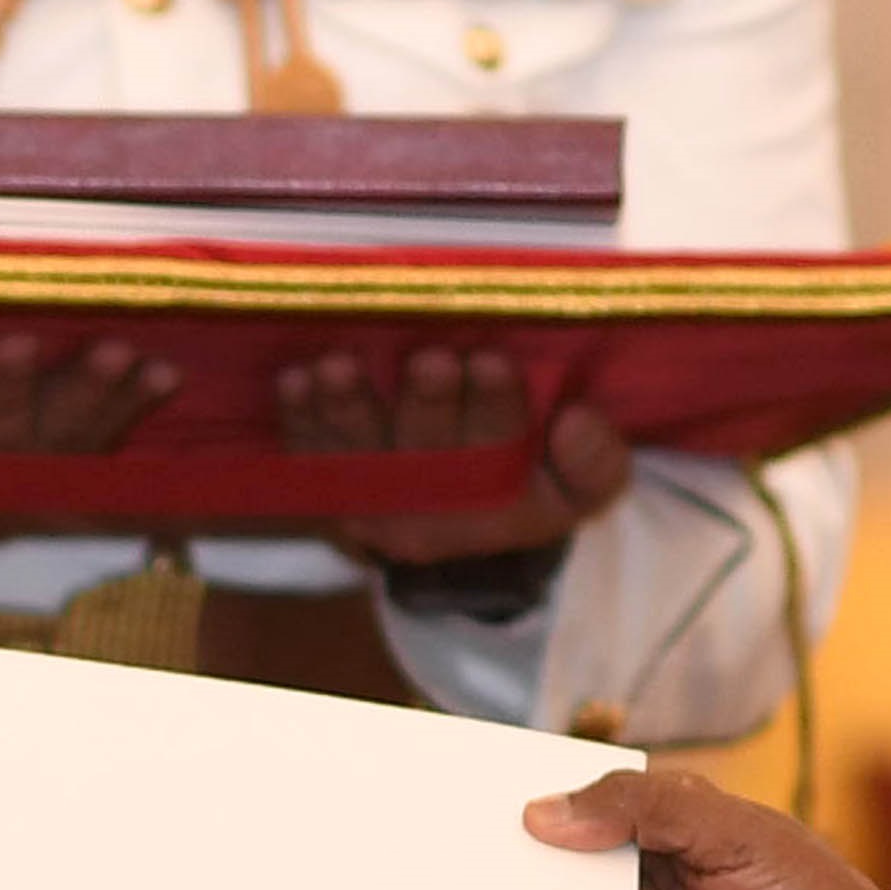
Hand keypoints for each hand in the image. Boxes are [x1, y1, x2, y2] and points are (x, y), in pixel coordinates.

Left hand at [275, 350, 627, 570]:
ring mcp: (374, 497)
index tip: (494, 361)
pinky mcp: (330, 487)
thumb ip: (596, 462)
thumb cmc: (527, 482)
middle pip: (426, 450)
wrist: (457, 529)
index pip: (500, 452)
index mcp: (500, 502)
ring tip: (338, 368)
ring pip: (359, 453)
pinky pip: (309, 455)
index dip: (497, 408)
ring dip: (347, 409)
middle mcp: (430, 506)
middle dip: (427, 403)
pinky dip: (300, 418)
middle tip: (429, 360)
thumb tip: (578, 422)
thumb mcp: (580, 489)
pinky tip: (294, 379)